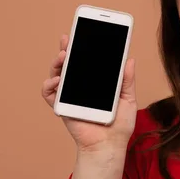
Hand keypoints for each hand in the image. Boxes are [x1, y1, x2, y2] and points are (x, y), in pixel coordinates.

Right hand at [41, 34, 137, 151]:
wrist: (110, 146)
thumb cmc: (120, 125)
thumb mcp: (128, 98)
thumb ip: (127, 80)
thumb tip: (130, 59)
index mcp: (96, 82)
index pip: (87, 60)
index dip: (83, 46)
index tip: (83, 32)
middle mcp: (81, 86)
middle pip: (70, 64)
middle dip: (67, 49)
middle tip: (68, 39)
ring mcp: (70, 96)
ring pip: (58, 74)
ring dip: (57, 63)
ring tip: (63, 56)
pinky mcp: (62, 107)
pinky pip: (49, 94)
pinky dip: (49, 85)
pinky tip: (57, 80)